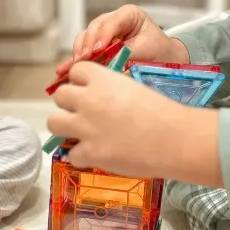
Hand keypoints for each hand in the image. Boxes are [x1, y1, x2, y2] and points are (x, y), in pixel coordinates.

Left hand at [47, 63, 192, 175]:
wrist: (176, 140)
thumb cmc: (163, 114)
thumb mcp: (134, 89)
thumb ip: (111, 91)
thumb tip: (98, 101)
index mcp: (102, 79)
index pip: (76, 71)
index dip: (81, 82)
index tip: (90, 91)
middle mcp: (89, 100)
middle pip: (60, 96)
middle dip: (70, 105)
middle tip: (85, 115)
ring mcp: (86, 127)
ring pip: (53, 123)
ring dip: (65, 128)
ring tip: (81, 135)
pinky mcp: (90, 153)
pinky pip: (71, 154)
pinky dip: (82, 157)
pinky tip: (97, 156)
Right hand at [53, 4, 188, 82]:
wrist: (164, 59)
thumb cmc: (159, 51)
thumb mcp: (147, 50)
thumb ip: (127, 53)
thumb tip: (110, 62)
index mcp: (129, 15)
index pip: (112, 21)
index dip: (104, 34)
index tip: (99, 49)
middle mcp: (112, 21)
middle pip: (94, 28)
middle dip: (88, 44)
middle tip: (85, 59)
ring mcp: (102, 34)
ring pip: (84, 38)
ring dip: (79, 52)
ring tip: (77, 65)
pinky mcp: (96, 48)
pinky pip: (82, 52)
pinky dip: (74, 62)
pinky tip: (64, 71)